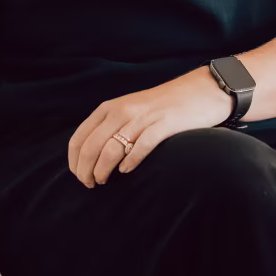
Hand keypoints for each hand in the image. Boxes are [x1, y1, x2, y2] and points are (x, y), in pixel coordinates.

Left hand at [67, 66, 233, 186]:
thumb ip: (110, 126)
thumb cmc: (163, 106)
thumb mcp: (129, 110)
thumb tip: (89, 157)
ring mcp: (143, 117)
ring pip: (111, 149)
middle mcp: (122, 110)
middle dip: (86, 170)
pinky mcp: (163, 125)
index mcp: (110, 107)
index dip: (74, 161)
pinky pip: (140, 147)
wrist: (201, 90)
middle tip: (90, 184)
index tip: (79, 176)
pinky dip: (130, 162)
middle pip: (91, 147)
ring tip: (105, 181)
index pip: (79, 137)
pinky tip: (127, 170)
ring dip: (103, 170)